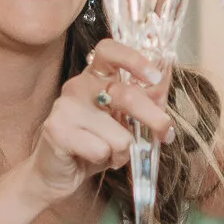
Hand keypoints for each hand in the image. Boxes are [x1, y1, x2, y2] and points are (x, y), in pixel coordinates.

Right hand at [24, 39, 177, 200]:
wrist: (58, 173)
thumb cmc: (95, 143)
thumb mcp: (125, 119)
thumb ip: (146, 98)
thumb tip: (166, 76)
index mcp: (96, 76)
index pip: (109, 50)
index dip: (135, 59)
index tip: (155, 78)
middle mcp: (79, 86)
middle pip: (127, 96)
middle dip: (154, 119)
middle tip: (164, 134)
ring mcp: (66, 106)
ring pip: (120, 134)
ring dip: (122, 151)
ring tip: (109, 152)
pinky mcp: (57, 129)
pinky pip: (102, 150)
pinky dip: (106, 160)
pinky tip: (92, 158)